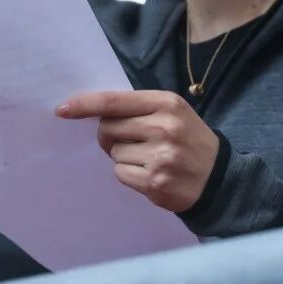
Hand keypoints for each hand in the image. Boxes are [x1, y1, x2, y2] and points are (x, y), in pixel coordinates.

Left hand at [55, 90, 218, 212]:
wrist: (220, 178)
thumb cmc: (188, 140)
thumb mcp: (172, 112)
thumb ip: (137, 109)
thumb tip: (93, 113)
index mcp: (166, 103)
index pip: (114, 101)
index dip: (84, 104)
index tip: (62, 109)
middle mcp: (163, 127)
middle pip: (107, 128)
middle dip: (110, 135)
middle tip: (131, 141)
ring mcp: (160, 156)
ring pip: (114, 153)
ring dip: (124, 157)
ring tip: (150, 158)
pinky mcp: (155, 182)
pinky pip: (120, 174)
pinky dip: (129, 175)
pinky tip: (150, 174)